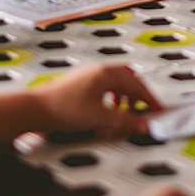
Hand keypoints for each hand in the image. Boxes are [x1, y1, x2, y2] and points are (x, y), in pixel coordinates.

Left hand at [33, 64, 159, 138]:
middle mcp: (99, 70)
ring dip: (126, 95)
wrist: (36, 109)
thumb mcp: (100, 118)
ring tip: (126, 111)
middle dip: (139, 95)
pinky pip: (105, 85)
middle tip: (145, 110)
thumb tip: (145, 125)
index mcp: (107, 74)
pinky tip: (109, 108)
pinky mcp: (81, 82)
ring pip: (116, 81)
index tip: (158, 110)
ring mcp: (89, 74)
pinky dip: (113, 95)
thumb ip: (125, 121)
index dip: (149, 98)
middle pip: (128, 79)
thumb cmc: (65, 109)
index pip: (137, 84)